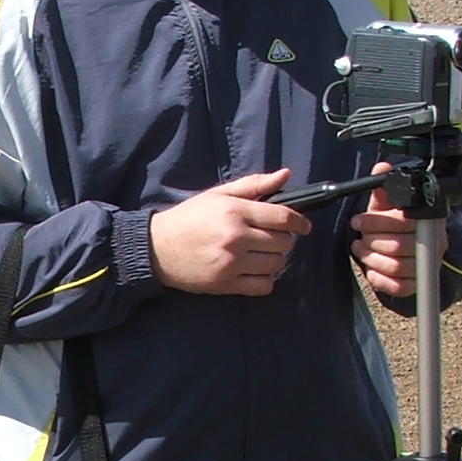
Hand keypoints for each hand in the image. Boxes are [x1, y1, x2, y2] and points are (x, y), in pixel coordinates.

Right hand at [149, 169, 310, 295]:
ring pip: (276, 264)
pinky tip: (255, 270)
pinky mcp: (226, 284)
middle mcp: (236, 237)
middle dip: (283, 239)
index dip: (300, 222)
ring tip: (261, 253)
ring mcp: (231, 263)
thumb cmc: (190, 218)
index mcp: (235, 212)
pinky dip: (266, 279)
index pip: (282, 217)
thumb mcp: (219, 195)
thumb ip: (254, 185)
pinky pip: (264, 285)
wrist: (158, 248)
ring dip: (275, 259)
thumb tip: (286, 175)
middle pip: (283, 242)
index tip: (303, 226)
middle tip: (271, 237)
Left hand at [350, 162, 444, 298]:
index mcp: (428, 218)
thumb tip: (382, 167)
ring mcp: (428, 266)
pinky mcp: (418, 284)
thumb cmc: (394, 223)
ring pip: (397, 267)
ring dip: (372, 259)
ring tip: (362, 249)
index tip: (357, 220)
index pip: (402, 221)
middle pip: (398, 246)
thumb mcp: (388, 204)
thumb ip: (384, 188)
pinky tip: (371, 269)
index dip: (375, 221)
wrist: (406, 246)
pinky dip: (379, 278)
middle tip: (360, 237)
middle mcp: (435, 243)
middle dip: (371, 241)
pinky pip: (398, 287)